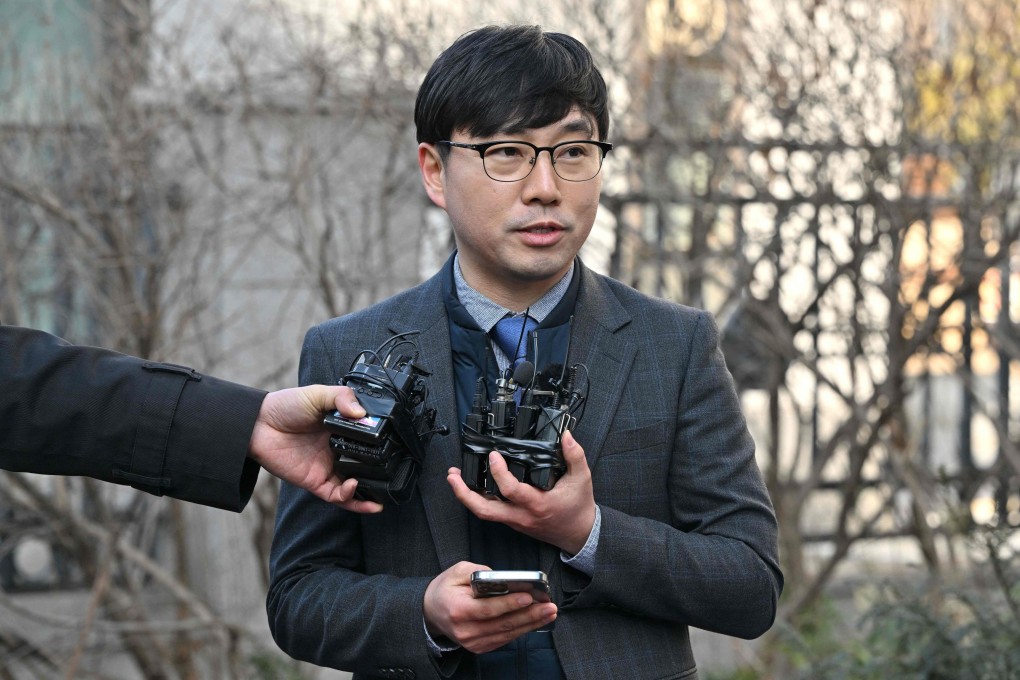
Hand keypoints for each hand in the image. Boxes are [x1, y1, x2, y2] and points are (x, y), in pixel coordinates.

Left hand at [249, 385, 382, 512]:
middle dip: (380, 473)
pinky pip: (337, 496)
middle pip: (365, 465)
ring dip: (369, 492)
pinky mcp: (315, 482)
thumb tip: (362, 414)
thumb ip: (342, 398)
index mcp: (341, 430)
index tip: (396, 445)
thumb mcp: (318, 394)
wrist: (257, 424)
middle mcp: (338, 450)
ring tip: (380, 490)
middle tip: (393, 471)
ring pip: (355, 487)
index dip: (382, 445)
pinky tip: (356, 488)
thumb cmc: (285, 406)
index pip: (367, 440)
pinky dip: (350, 498)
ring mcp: (327, 467)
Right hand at [423, 561, 556, 653]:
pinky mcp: (479, 647)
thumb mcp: (457, 571)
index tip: (529, 597)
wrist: (430, 612)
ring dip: (531, 623)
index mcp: (458, 610)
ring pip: (507, 633)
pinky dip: (521, 630)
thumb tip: (502, 578)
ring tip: (549, 613)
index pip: (488, 609)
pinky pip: (504, 639)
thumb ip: (478, 572)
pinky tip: (535, 621)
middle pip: (503, 623)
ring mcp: (472, 642)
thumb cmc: (445, 589)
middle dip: (530, 614)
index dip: (510, 604)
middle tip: (549, 606)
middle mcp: (466, 630)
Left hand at [447, 430, 595, 553]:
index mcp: (537, 504)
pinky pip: (491, 512)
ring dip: (466, 496)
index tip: (493, 456)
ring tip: (455, 478)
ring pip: (484, 513)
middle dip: (464, 493)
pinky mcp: (513, 521)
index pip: (511, 490)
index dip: (498, 473)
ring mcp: (515, 520)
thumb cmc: (578, 508)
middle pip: (484, 510)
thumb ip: (575, 455)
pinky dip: (477, 500)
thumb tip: (566, 436)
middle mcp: (521, 515)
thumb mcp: (582, 478)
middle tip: (453, 476)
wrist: (578, 534)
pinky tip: (471, 486)